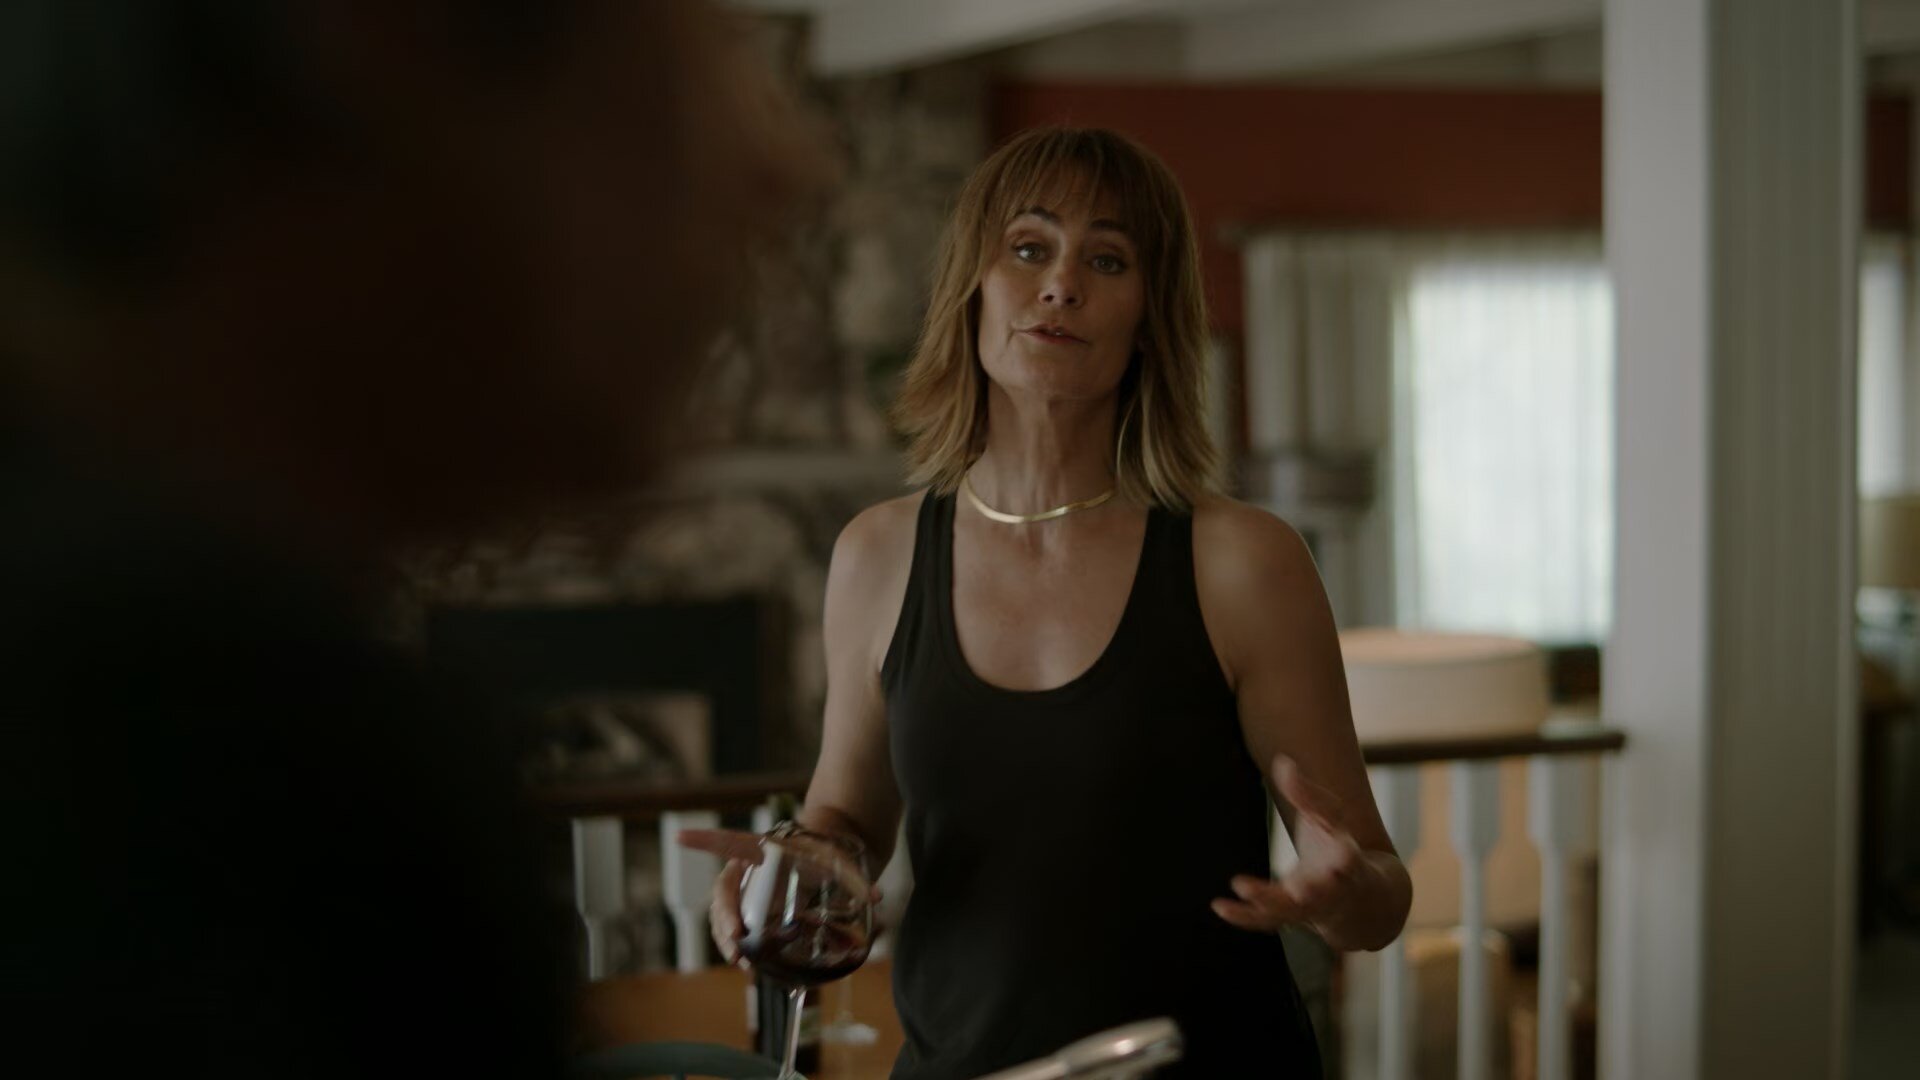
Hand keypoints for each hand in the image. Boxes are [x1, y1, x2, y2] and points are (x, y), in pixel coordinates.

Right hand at [681, 827, 880, 968]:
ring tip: (739, 959)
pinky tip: (747, 964)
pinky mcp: (755, 911)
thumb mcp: (841, 859)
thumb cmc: (829, 852)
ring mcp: (749, 892)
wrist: (829, 856)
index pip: (729, 842)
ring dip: (727, 937)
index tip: (679, 837)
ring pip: (725, 913)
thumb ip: (856, 877)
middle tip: (736, 939)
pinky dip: (738, 945)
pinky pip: (737, 928)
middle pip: (724, 891)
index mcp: (762, 849)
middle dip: (725, 916)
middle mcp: (748, 871)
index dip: (704, 841)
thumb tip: (876, 896)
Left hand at [1212, 755, 1377, 938]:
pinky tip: (1219, 907)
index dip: (1345, 859)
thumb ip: (1306, 793)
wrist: (1350, 894)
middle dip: (1309, 892)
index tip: (1342, 855)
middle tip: (1296, 888)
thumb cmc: (1336, 845)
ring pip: (1289, 912)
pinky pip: (1265, 922)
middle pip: (1319, 894)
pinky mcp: (1288, 917)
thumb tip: (1283, 762)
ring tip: (1240, 885)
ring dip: (1266, 901)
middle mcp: (1330, 889)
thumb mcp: (1329, 816)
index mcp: (1345, 860)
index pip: (1348, 859)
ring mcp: (1309, 907)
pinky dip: (1243, 917)